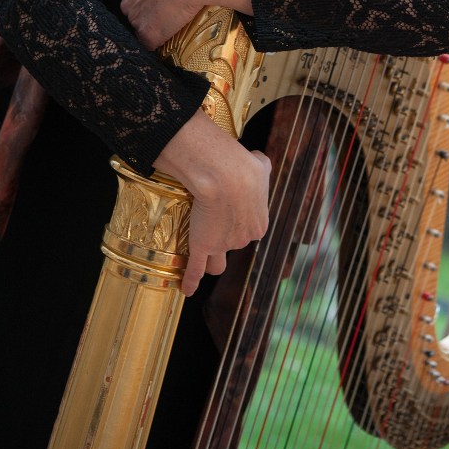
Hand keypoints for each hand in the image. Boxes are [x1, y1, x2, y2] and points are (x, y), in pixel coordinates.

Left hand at [118, 0, 251, 48]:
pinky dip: (162, 39)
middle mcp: (126, 3)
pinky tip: (175, 31)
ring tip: (176, 18)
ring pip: (144, 26)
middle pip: (135, 11)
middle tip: (170, 6)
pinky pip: (152, 42)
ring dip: (156, 24)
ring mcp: (136, 21)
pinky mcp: (149, 36)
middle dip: (149, 11)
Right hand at [154, 110, 270, 296]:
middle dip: (226, 236)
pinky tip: (187, 289)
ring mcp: (222, 246)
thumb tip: (256, 159)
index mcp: (258, 224)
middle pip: (233, 244)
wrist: (225, 177)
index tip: (231, 211)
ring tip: (205, 260)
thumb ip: (261, 166)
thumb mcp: (259, 165)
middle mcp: (243, 239)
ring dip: (212, 260)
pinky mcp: (203, 247)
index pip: (249, 229)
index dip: (240, 221)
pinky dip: (191, 280)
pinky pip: (196, 269)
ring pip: (217, 261)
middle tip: (215, 223)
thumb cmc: (243, 168)